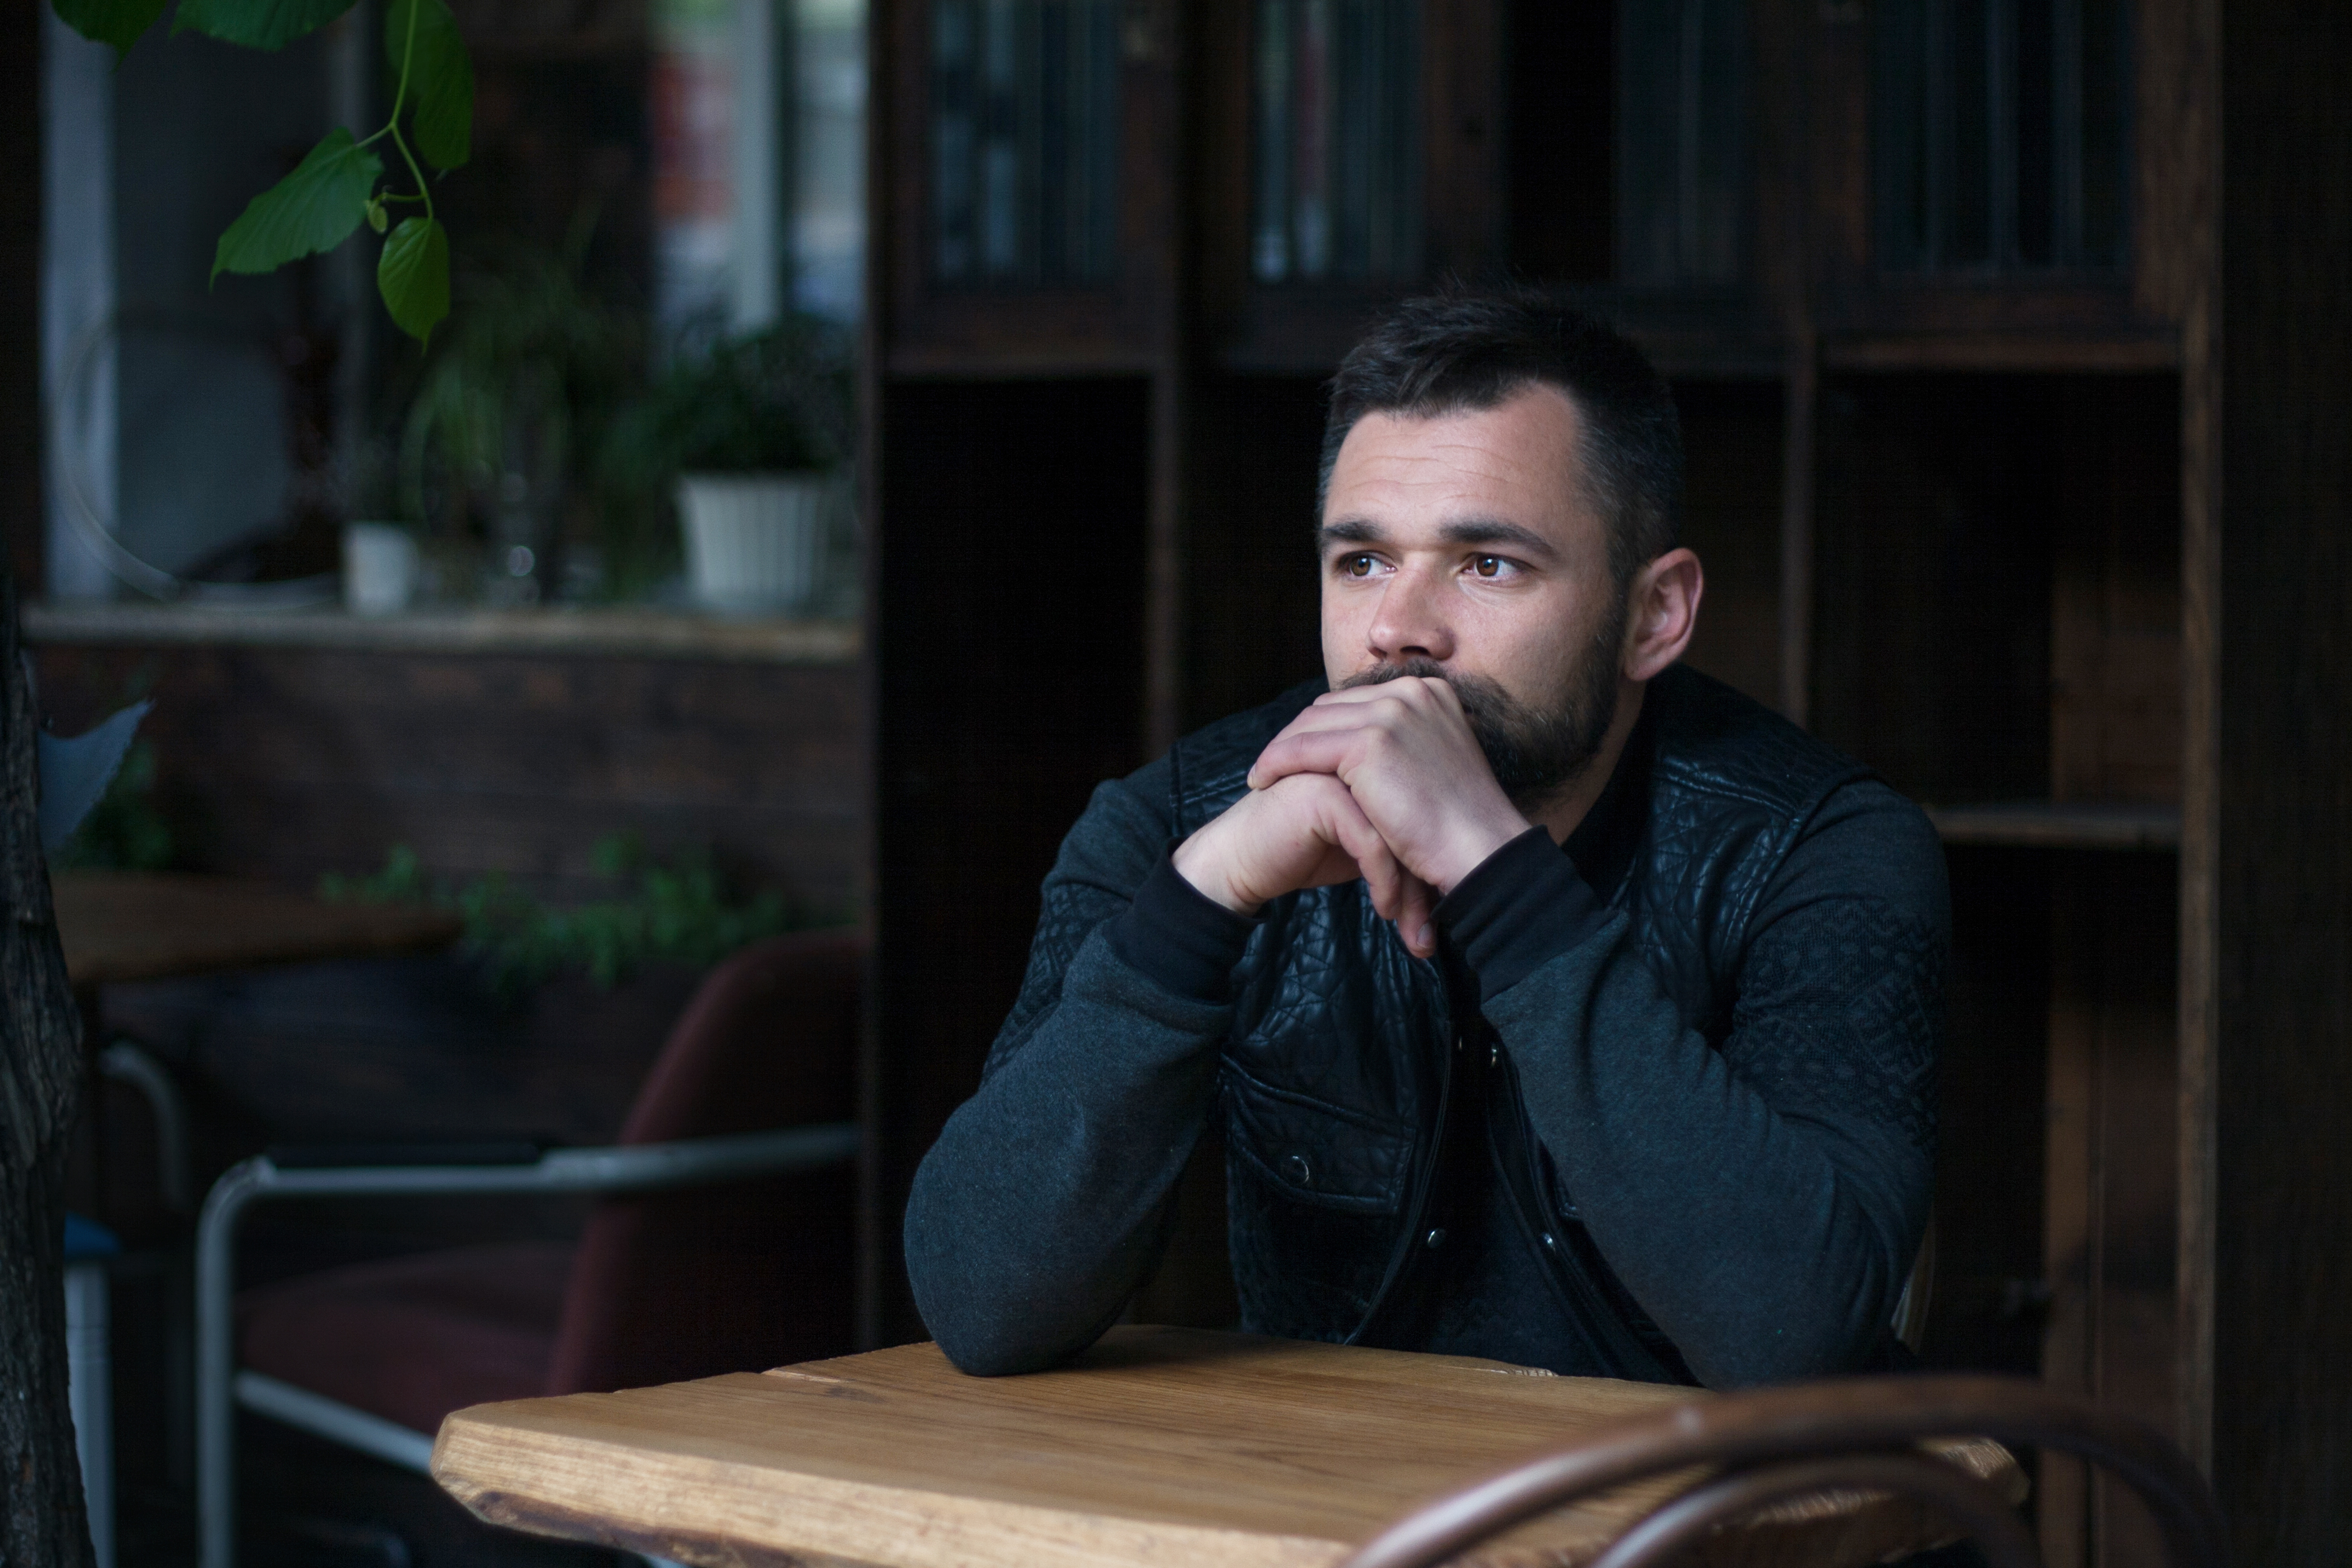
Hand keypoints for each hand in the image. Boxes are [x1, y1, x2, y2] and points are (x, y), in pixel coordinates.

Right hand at [1173, 772, 1439, 956]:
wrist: (1242, 861)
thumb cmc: (1301, 852)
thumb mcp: (1362, 843)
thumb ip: (1397, 833)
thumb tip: (1448, 862)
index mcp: (1375, 760)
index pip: (1423, 807)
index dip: (1433, 860)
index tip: (1439, 907)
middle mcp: (1361, 758)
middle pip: (1415, 818)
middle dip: (1426, 880)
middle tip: (1429, 930)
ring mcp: (1340, 770)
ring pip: (1398, 830)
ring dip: (1409, 888)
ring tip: (1413, 929)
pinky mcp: (1322, 793)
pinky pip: (1370, 841)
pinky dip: (1384, 881)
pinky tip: (1384, 910)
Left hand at [1247, 678, 1529, 895]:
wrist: (1482, 851)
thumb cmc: (1460, 826)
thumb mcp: (1435, 765)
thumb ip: (1406, 746)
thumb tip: (1365, 754)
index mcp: (1430, 692)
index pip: (1357, 701)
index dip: (1322, 727)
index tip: (1299, 753)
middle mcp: (1412, 692)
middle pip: (1331, 706)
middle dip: (1298, 734)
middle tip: (1273, 764)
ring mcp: (1392, 712)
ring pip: (1311, 723)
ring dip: (1281, 749)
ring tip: (1263, 775)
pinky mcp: (1370, 743)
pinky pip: (1303, 748)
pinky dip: (1276, 763)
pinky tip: (1262, 782)